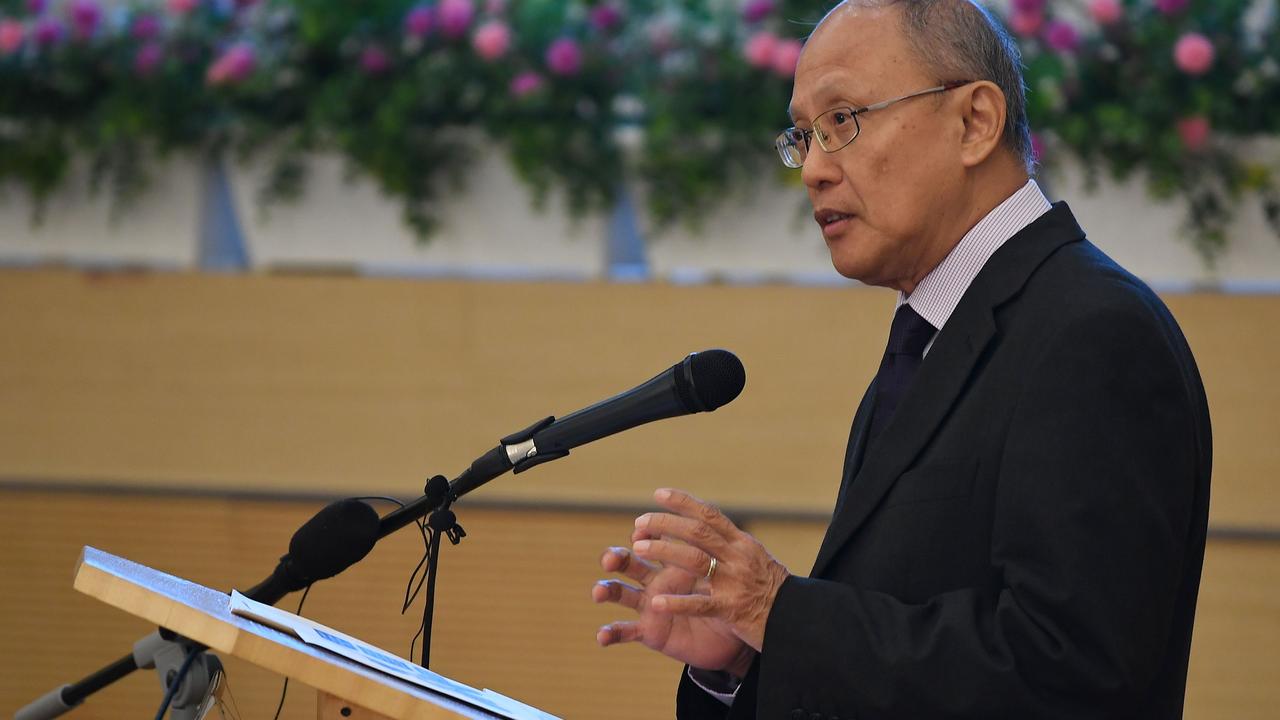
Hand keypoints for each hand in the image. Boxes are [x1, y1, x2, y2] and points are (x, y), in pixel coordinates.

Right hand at [593, 542, 752, 674]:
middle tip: (611, 559)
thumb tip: (711, 527)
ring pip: (621, 593)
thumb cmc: (725, 598)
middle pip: (629, 562)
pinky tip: (601, 636)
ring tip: (598, 592)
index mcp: (673, 561)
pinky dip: (611, 633)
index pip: (652, 539)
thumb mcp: (721, 574)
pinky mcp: (649, 630)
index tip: (639, 529)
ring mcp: (649, 605)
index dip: (642, 533)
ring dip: (606, 590)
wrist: (731, 636)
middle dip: (617, 557)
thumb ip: (713, 554)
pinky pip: (626, 631)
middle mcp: (655, 580)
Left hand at [631, 488, 789, 652]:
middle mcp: (739, 557)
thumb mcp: (756, 559)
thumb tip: (704, 527)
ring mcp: (735, 582)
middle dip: (665, 524)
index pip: (709, 515)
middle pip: (696, 532)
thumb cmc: (774, 591)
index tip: (659, 494)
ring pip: (695, 560)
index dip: (683, 502)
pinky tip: (657, 602)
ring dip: (664, 551)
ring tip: (639, 548)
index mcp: (742, 543)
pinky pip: (701, 604)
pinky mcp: (733, 609)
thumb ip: (731, 546)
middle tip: (639, 523)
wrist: (800, 620)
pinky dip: (678, 602)